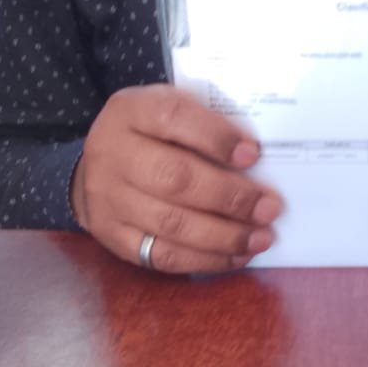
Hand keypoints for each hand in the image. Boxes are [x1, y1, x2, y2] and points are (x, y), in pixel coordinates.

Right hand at [70, 85, 282, 272]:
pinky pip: (163, 255)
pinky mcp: (113, 237)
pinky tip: (237, 255)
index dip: (215, 137)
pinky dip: (206, 259)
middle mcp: (113, 154)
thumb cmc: (151, 133)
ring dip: (225, 236)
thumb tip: (252, 156)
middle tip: (268, 207)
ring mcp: (109, 200)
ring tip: (262, 237)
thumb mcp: (170, 106)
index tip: (253, 154)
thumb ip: (205, 120)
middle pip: (174, 178)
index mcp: (131, 111)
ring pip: (171, 224)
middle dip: (230, 197)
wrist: (98, 166)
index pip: (172, 117)